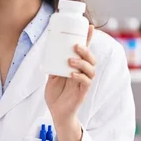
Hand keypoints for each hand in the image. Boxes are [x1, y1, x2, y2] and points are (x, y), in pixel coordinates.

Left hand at [45, 25, 95, 140]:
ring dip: (82, 63)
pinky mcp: (82, 93)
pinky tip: (72, 74)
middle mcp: (83, 73)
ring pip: (91, 69)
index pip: (85, 51)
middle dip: (86, 50)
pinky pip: (86, 82)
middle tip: (75, 46)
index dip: (88, 39)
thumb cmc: (56, 95)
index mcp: (77, 67)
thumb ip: (54, 65)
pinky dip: (80, 76)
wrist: (57, 113)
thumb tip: (49, 51)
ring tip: (70, 60)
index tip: (88, 26)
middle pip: (91, 59)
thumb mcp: (52, 76)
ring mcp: (84, 83)